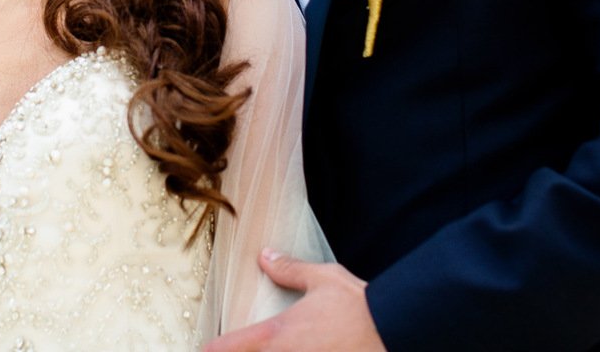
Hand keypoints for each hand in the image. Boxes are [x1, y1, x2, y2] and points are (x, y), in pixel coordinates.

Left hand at [203, 249, 383, 351]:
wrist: (395, 328)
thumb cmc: (357, 304)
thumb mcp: (322, 279)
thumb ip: (289, 270)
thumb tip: (265, 256)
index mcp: (277, 334)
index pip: (228, 347)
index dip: (212, 349)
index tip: (204, 349)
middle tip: (236, 348)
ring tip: (270, 349)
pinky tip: (302, 351)